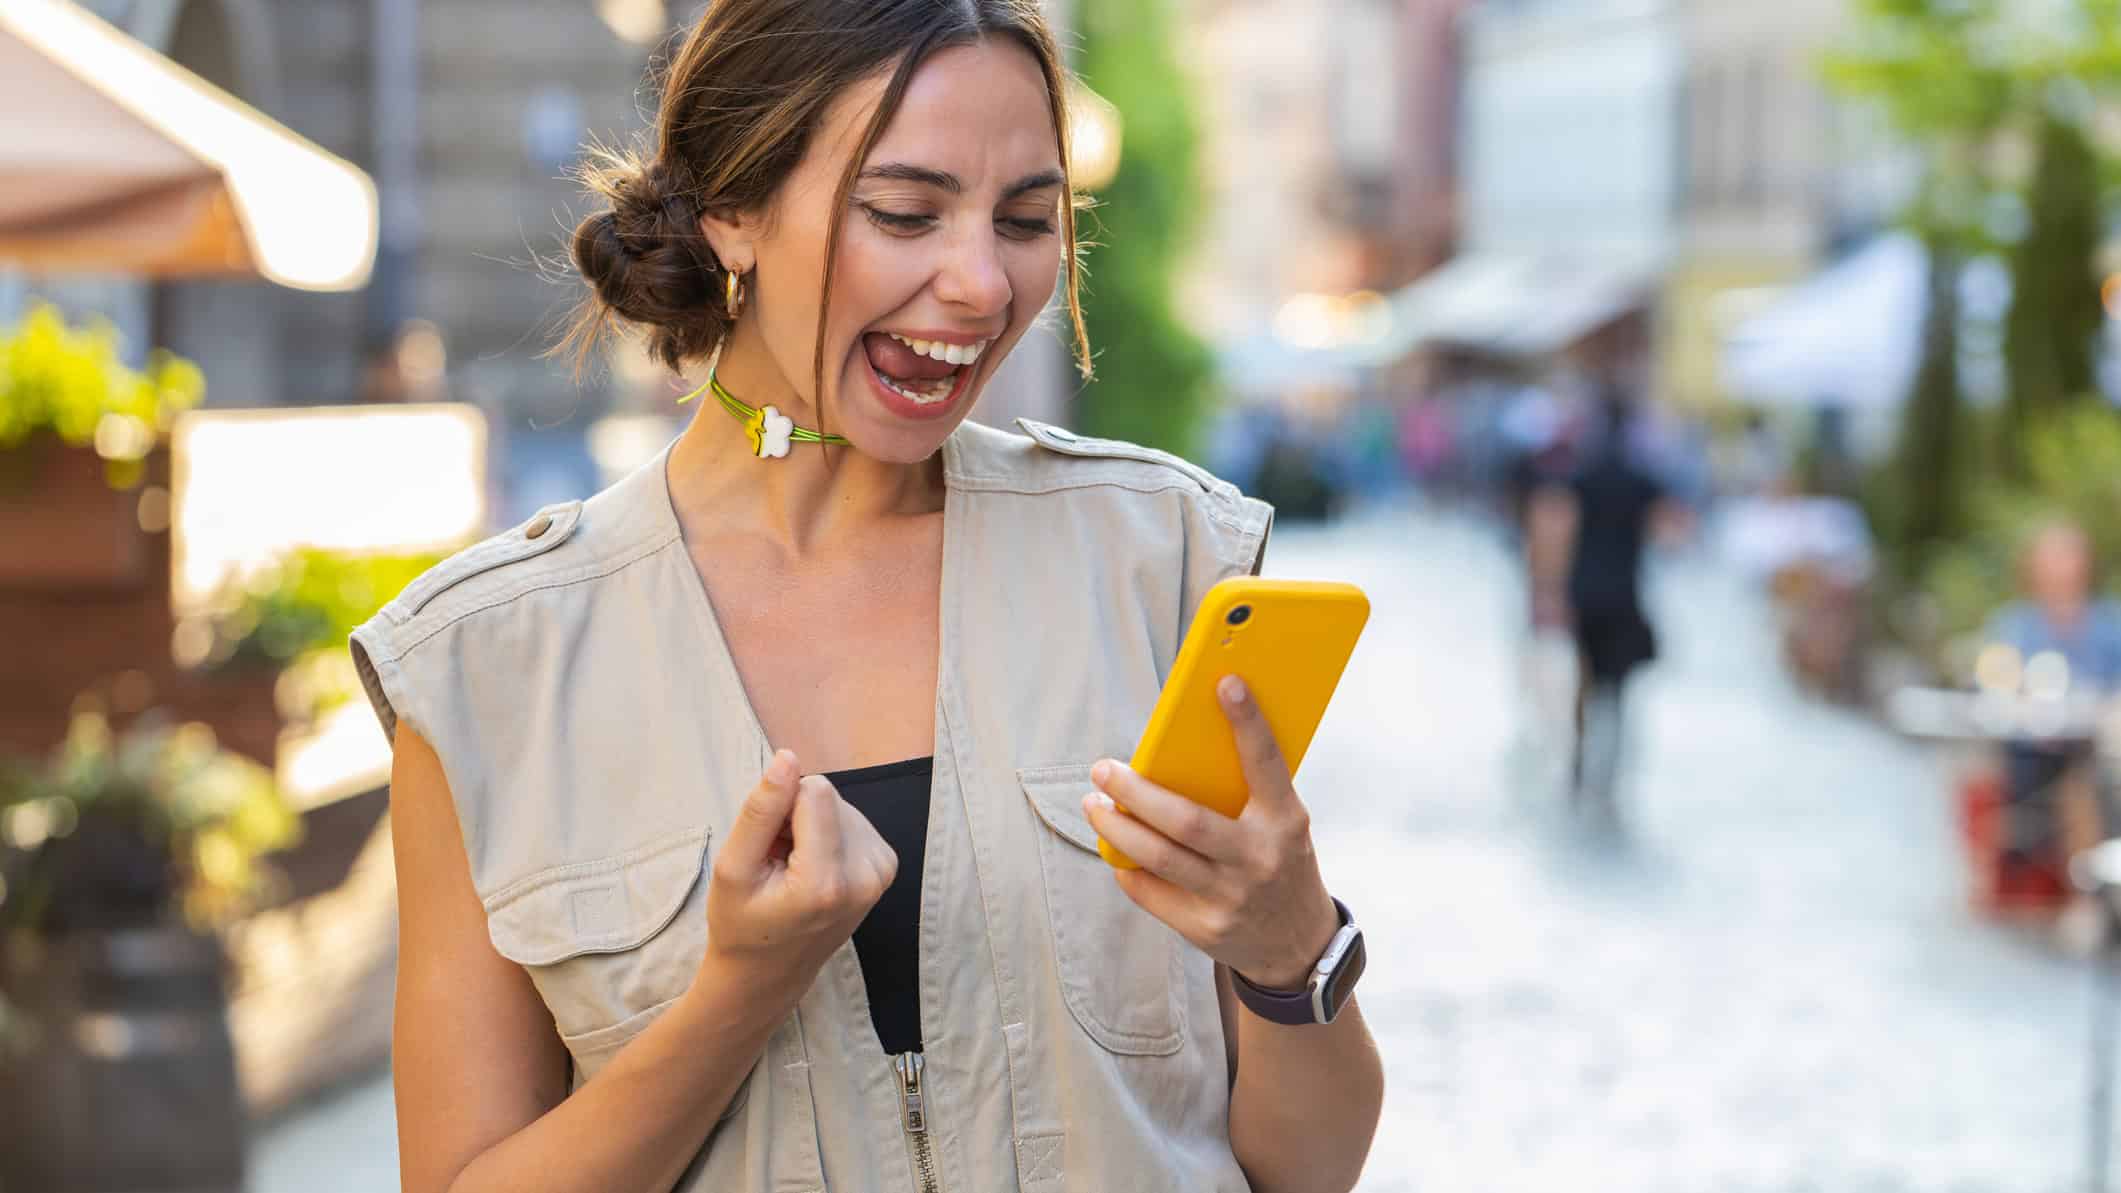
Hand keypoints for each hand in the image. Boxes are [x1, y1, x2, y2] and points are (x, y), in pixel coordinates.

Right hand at [703, 750, 897, 989]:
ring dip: (808, 827)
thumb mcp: (732, 868)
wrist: (767, 974)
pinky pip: (851, 820)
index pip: (815, 791)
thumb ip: (760, 812)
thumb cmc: (741, 924)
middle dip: (794, 817)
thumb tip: (788, 758)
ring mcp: (881, 872)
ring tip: (789, 868)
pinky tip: (809, 868)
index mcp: (828, 880)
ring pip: (839, 805)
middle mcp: (866, 875)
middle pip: (828, 796)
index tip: (766, 845)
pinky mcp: (885, 867)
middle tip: (775, 861)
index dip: (780, 806)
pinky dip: (825, 836)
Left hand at [1083, 676, 1339, 990]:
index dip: (1248, 723)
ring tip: (1094, 804)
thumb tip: (1179, 753)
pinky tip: (1114, 848)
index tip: (1226, 683)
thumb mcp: (1282, 826)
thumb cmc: (1281, 865)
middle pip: (1185, 820)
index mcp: (1285, 822)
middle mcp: (1259, 858)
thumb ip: (1245, 795)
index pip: (1266, 763)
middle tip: (1102, 769)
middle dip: (1135, 792)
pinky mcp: (1206, 928)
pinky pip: (1151, 892)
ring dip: (1117, 827)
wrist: (1298, 945)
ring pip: (1159, 857)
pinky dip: (1127, 867)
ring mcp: (1231, 898)